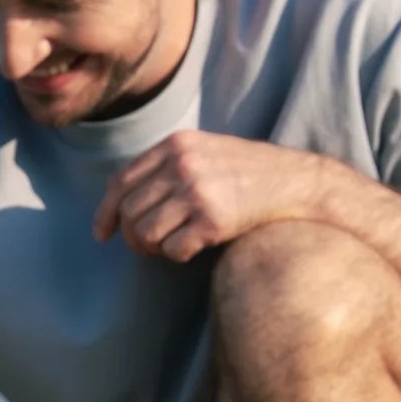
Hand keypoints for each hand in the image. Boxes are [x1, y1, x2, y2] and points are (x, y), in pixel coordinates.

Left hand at [94, 131, 327, 261]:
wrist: (297, 183)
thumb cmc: (256, 174)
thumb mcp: (209, 152)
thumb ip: (174, 164)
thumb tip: (138, 198)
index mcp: (175, 145)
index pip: (123, 180)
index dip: (107, 211)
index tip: (103, 233)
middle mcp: (181, 165)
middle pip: (131, 210)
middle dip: (133, 236)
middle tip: (145, 249)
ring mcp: (197, 193)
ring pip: (147, 231)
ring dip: (153, 248)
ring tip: (166, 251)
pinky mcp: (214, 220)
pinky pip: (175, 248)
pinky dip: (176, 256)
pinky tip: (190, 252)